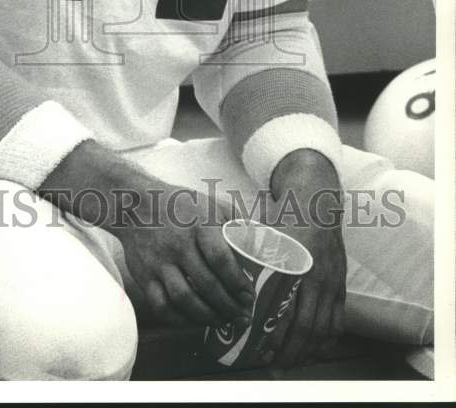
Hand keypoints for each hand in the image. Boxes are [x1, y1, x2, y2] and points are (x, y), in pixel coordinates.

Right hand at [110, 187, 254, 328]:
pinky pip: (162, 306)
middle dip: (229, 306)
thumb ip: (235, 222)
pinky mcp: (144, 276)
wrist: (134, 203)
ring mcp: (159, 262)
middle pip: (206, 285)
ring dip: (208, 317)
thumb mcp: (210, 202)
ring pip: (185, 299)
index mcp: (199, 224)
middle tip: (242, 316)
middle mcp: (178, 244)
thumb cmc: (180, 204)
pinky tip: (194, 320)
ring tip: (223, 321)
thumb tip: (262, 244)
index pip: (221, 259)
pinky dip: (180, 320)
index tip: (248, 295)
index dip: (237, 282)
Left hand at [262, 151, 346, 368]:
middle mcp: (314, 276)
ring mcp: (331, 282)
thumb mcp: (261, 231)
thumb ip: (246, 252)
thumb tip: (226, 276)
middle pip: (304, 326)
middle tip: (272, 366)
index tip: (259, 349)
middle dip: (288, 351)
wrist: (316, 201)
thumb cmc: (282, 217)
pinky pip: (337, 320)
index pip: (284, 309)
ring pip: (322, 328)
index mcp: (292, 263)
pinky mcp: (341, 284)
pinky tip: (314, 350)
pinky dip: (326, 340)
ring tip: (290, 363)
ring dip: (307, 351)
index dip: (273, 334)